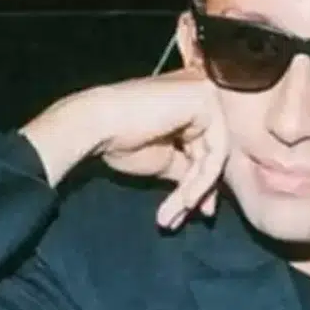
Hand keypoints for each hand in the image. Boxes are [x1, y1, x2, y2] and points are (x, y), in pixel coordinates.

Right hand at [20, 68, 228, 230]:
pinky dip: (201, 180)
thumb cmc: (121, 139)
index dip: (198, 182)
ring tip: (175, 212)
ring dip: (195, 189)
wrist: (94, 125)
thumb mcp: (165, 159)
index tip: (187, 210)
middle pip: (212, 150)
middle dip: (196, 190)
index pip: (207, 145)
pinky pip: (215, 150)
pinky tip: (186, 199)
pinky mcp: (206, 99)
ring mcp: (206, 92)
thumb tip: (206, 200)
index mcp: (191, 101)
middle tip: (178, 219)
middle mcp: (202, 91)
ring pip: (215, 154)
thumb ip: (189, 170)